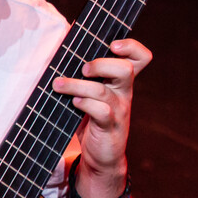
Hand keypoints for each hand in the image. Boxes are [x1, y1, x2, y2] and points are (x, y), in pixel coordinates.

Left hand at [53, 37, 149, 197]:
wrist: (101, 158)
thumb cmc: (91, 119)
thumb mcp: (90, 93)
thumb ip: (82, 72)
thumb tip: (62, 39)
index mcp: (121, 81)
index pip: (140, 58)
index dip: (132, 46)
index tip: (112, 44)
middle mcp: (124, 93)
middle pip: (126, 69)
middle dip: (101, 64)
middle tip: (83, 69)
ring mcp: (119, 111)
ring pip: (103, 91)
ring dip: (78, 85)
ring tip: (58, 84)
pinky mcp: (109, 128)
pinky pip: (101, 112)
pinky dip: (85, 104)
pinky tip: (73, 103)